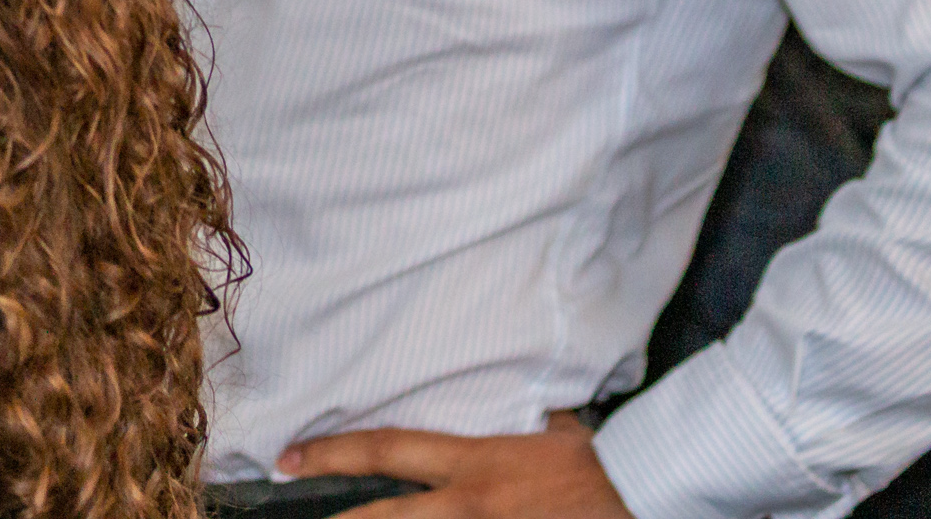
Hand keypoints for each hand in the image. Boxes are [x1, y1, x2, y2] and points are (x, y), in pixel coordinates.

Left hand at [281, 413, 631, 516]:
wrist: (641, 495)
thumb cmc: (601, 464)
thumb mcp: (556, 433)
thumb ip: (527, 431)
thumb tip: (533, 422)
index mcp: (474, 463)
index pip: (386, 450)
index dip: (331, 454)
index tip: (288, 458)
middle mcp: (467, 507)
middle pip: (383, 518)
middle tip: (294, 517)